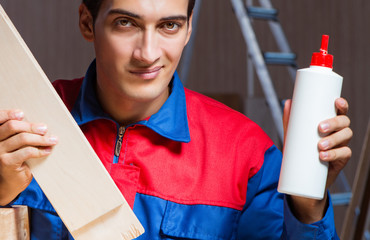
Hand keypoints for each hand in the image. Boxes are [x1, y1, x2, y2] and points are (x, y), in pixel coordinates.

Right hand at [0, 110, 57, 205]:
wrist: (11, 183)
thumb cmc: (17, 160)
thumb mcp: (17, 145)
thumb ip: (20, 134)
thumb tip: (40, 124)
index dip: (9, 114)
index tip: (22, 114)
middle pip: (13, 126)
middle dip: (32, 126)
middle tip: (45, 128)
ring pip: (22, 138)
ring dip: (40, 138)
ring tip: (52, 140)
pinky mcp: (6, 163)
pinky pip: (27, 152)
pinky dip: (40, 150)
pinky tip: (47, 151)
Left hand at [282, 98, 352, 222]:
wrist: (303, 174)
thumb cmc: (301, 148)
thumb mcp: (294, 134)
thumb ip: (291, 119)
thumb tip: (288, 103)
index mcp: (330, 122)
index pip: (340, 111)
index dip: (342, 105)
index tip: (337, 102)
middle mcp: (338, 131)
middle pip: (344, 122)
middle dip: (334, 123)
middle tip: (320, 128)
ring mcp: (342, 145)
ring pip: (346, 136)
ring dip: (333, 139)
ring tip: (320, 145)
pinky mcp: (342, 159)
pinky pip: (344, 154)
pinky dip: (334, 154)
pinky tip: (323, 156)